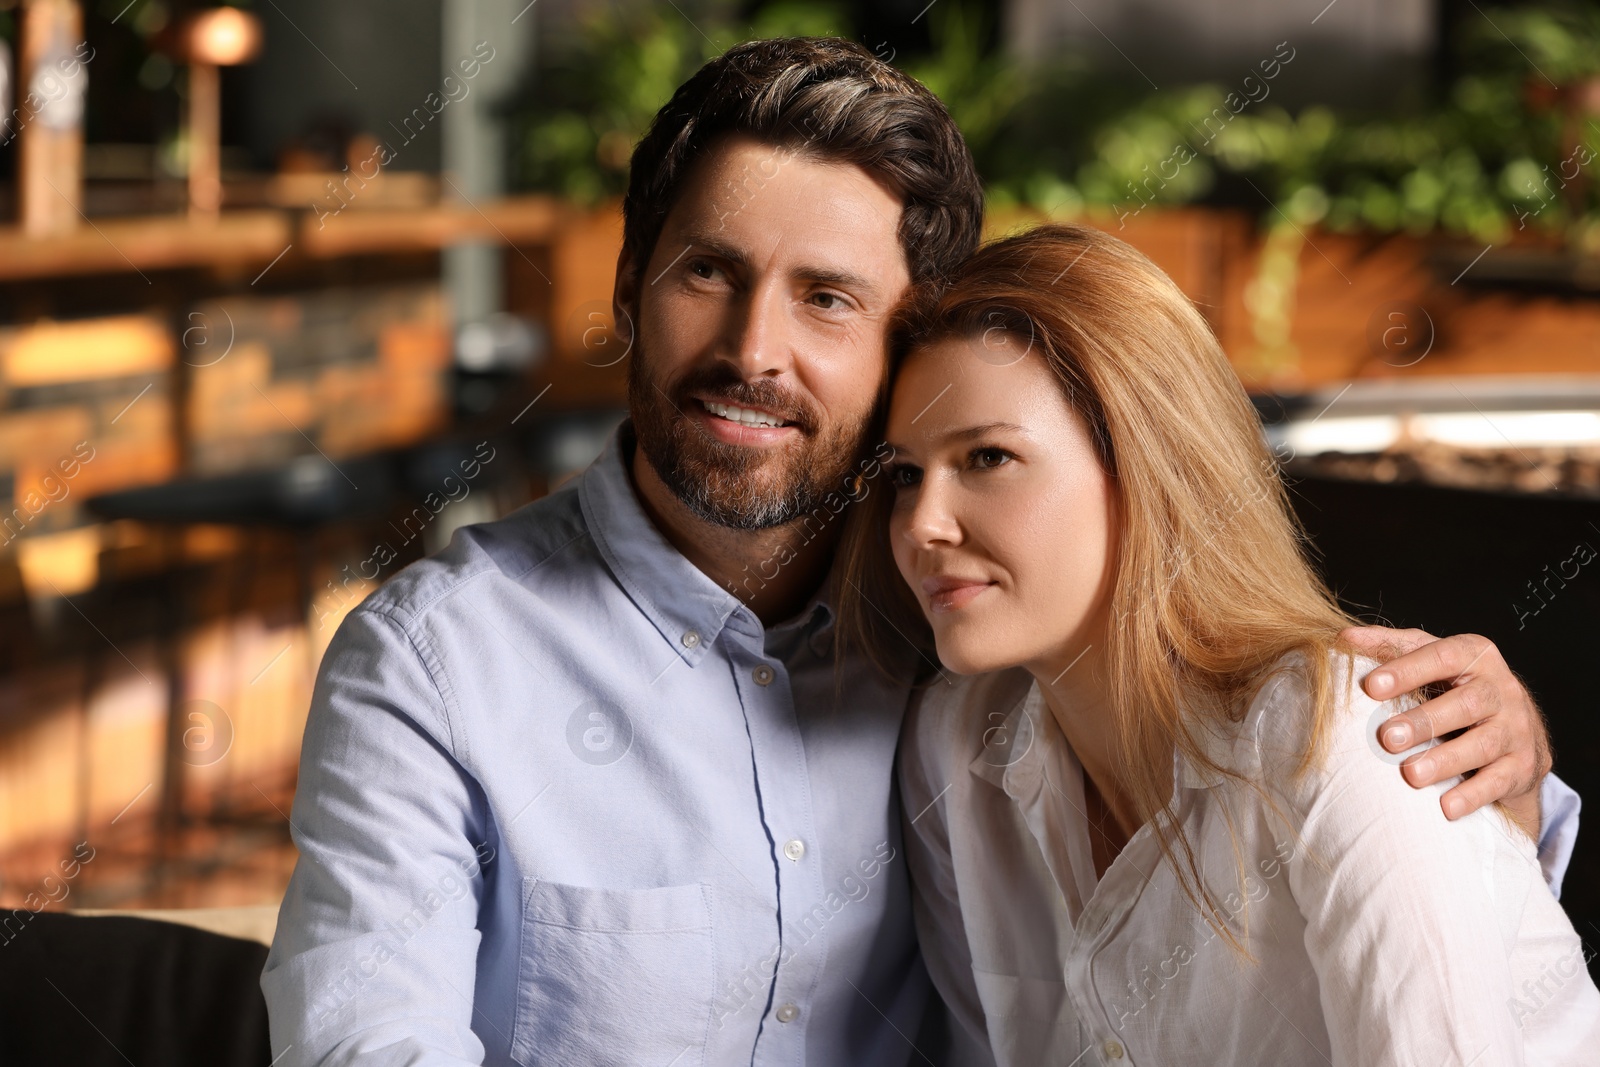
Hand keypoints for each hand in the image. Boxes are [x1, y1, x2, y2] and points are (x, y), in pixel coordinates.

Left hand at [1341, 626, 1549, 834]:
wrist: (1519, 730)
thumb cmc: (1457, 687)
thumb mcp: (1432, 658)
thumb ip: (1392, 647)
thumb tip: (1344, 638)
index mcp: (1476, 656)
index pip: (1442, 656)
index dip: (1407, 670)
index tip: (1371, 686)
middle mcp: (1501, 689)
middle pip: (1466, 703)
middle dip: (1425, 721)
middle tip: (1387, 737)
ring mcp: (1515, 729)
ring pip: (1483, 744)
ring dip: (1445, 761)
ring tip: (1410, 774)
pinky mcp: (1522, 765)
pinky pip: (1499, 781)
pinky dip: (1473, 795)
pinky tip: (1446, 807)